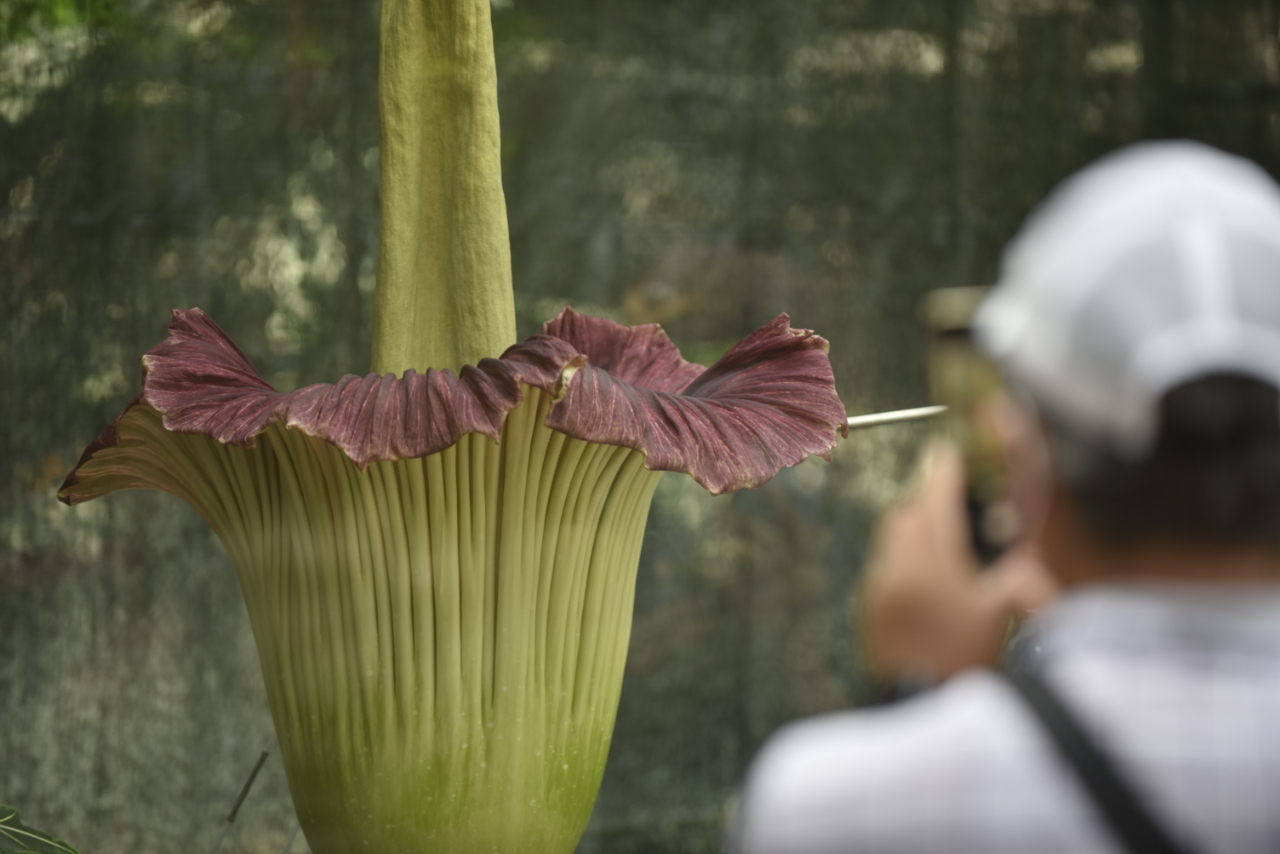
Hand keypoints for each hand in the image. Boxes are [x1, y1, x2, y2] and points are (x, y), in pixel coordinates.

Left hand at [857, 440, 1056, 682]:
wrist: (915, 701)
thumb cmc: (963, 658)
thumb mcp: (998, 616)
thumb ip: (1016, 581)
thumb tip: (1028, 561)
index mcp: (933, 561)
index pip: (937, 503)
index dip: (944, 473)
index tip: (946, 451)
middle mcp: (898, 566)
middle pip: (906, 515)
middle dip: (925, 501)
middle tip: (947, 499)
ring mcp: (879, 586)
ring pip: (891, 538)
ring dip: (911, 528)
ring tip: (938, 538)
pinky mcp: (869, 607)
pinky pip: (883, 565)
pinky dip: (902, 557)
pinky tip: (923, 576)